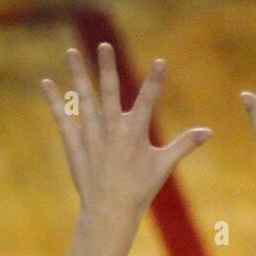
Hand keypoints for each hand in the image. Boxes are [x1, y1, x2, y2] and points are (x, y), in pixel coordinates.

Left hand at [41, 45, 210, 219]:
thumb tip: (209, 132)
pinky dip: (53, 100)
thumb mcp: (164, 164)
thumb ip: (185, 143)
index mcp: (136, 132)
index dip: (156, 80)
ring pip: (83, 97)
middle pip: (109, 90)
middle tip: (104, 45)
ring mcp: (91, 134)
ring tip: (71, 52)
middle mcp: (112, 128)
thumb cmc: (140, 188)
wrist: (111, 210)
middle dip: (107, 66)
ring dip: (77, 74)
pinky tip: (46, 82)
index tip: (161, 61)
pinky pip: (62, 117)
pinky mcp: (74, 143)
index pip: (148, 100)